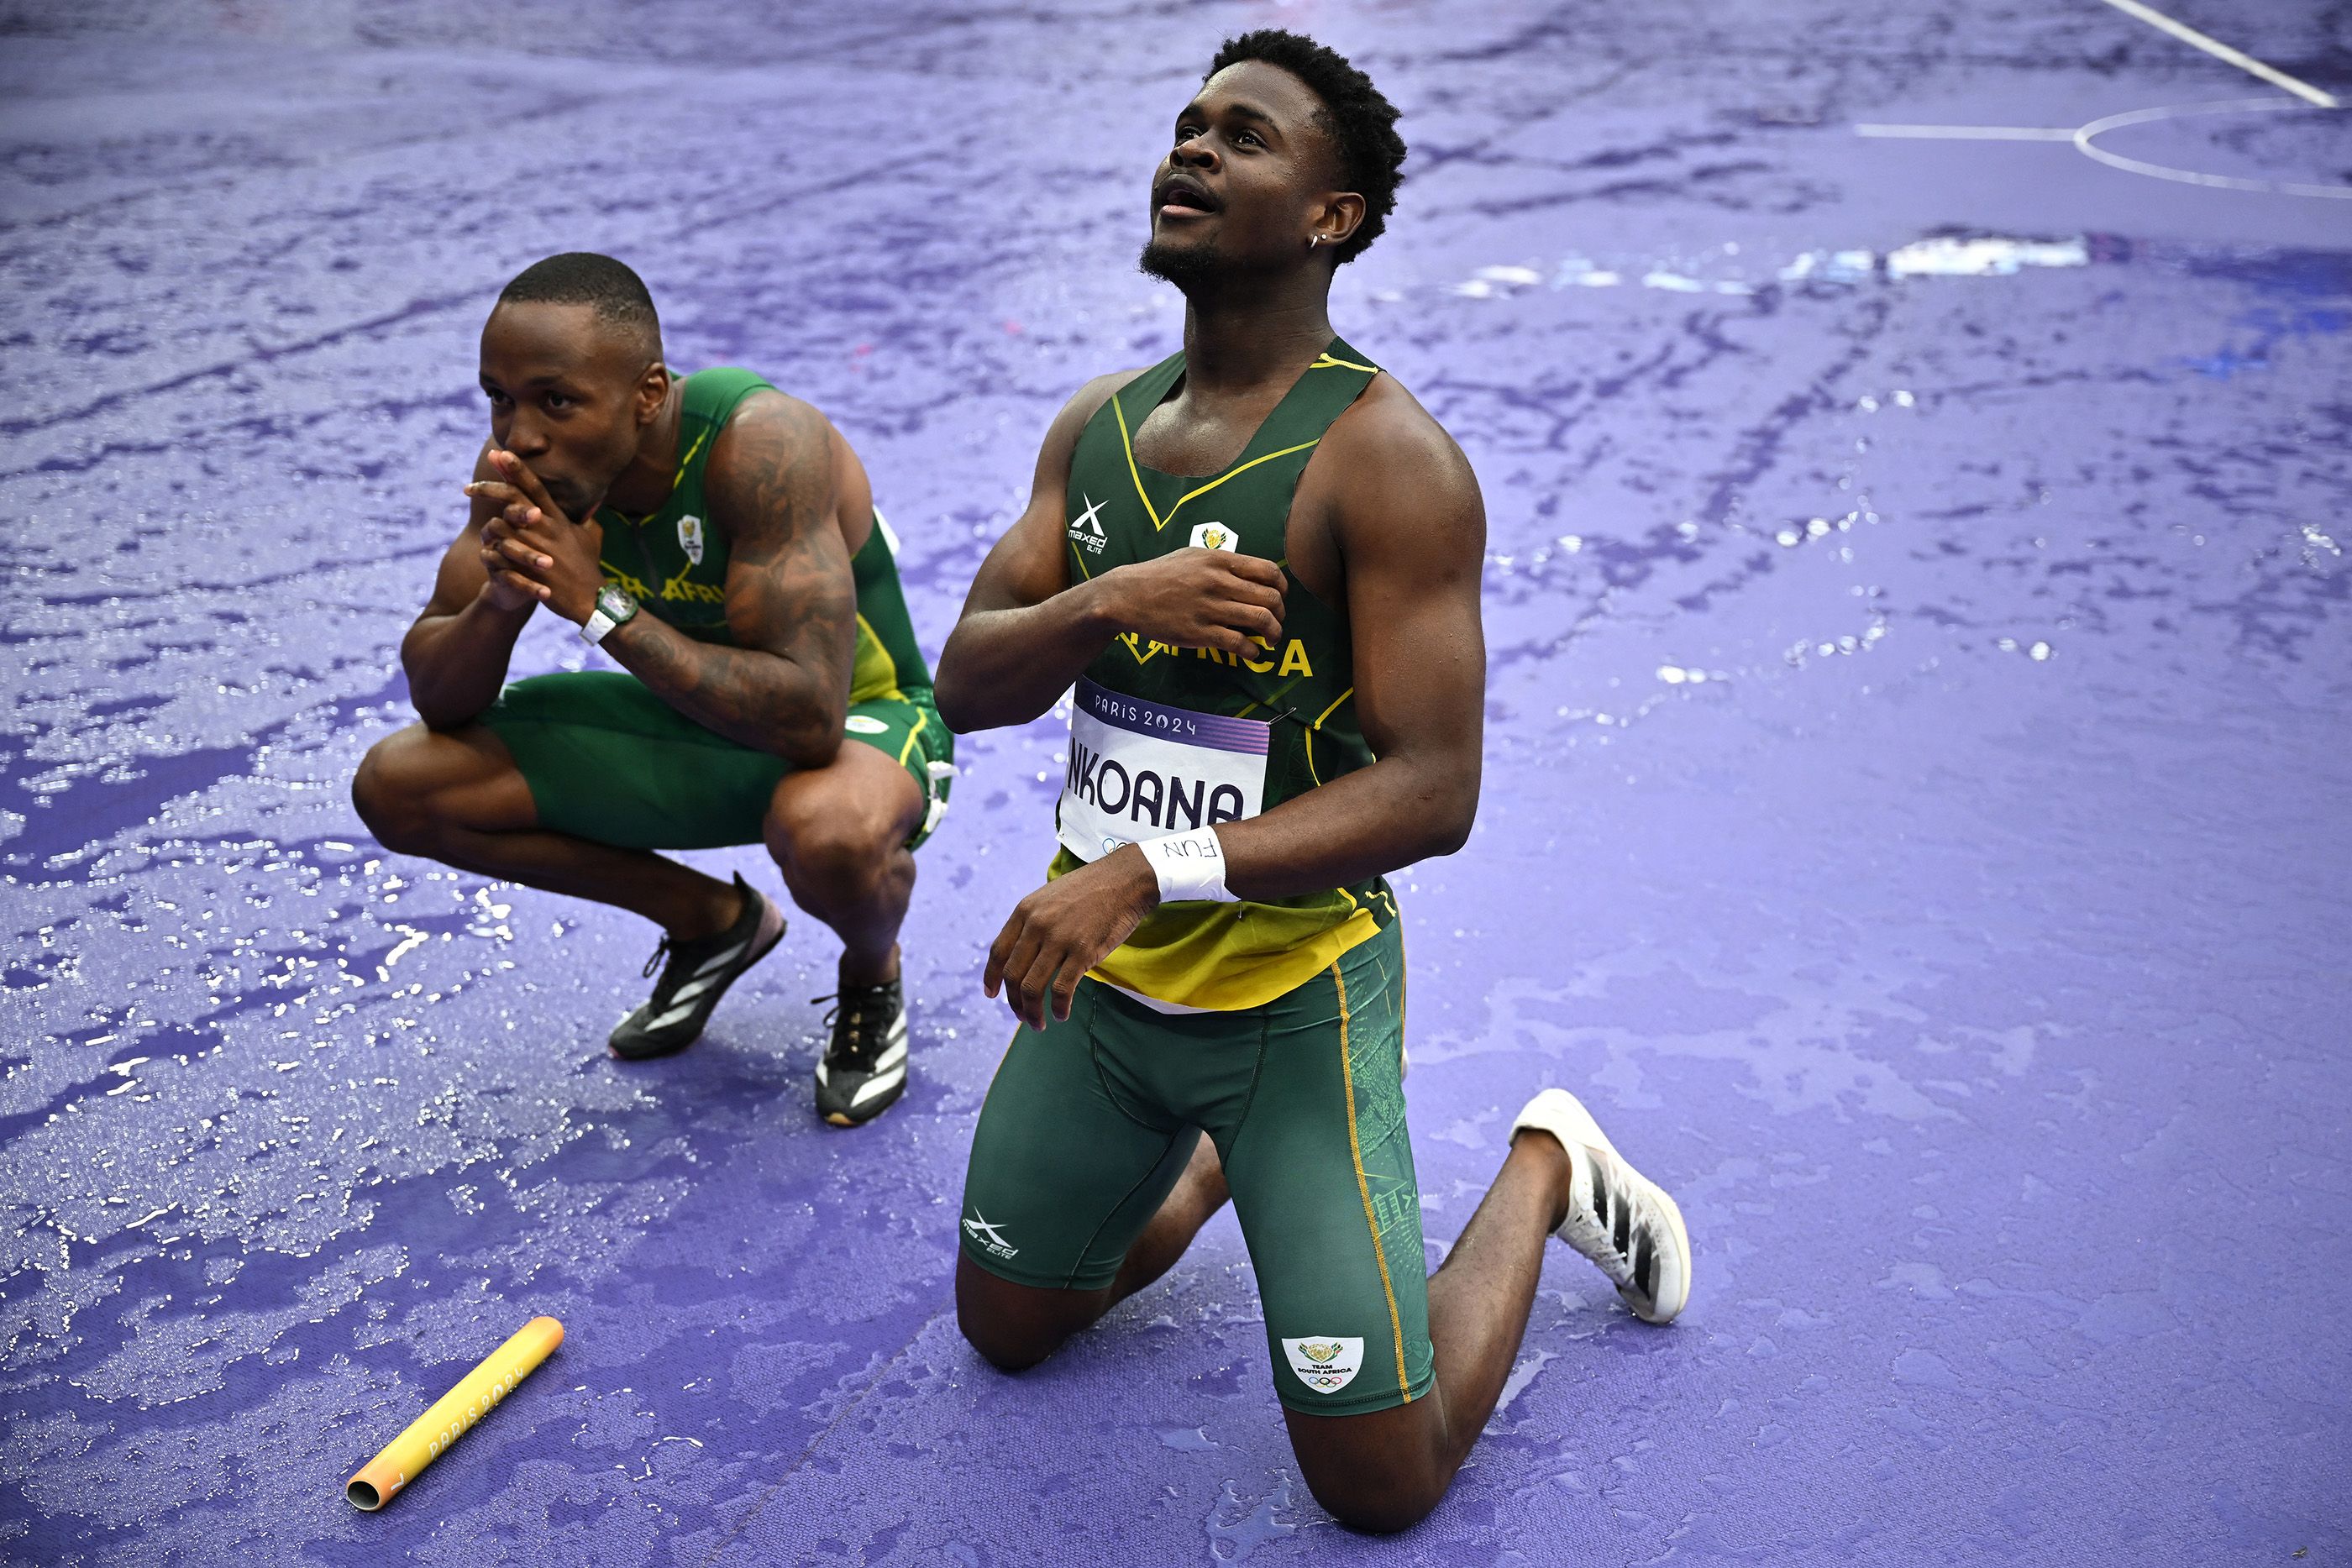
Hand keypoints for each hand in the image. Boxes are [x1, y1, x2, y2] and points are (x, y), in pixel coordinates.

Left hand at [464, 450, 604, 623]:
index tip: (499, 453)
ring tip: (487, 533)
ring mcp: (536, 549)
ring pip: (499, 527)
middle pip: (512, 499)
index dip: (517, 468)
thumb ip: (585, 516)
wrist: (591, 600)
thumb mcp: (590, 537)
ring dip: (490, 527)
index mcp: (558, 519)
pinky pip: (499, 556)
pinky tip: (485, 554)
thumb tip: (590, 501)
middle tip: (468, 487)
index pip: (535, 486)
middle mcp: (546, 529)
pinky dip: (490, 554)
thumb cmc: (588, 567)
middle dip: (488, 488)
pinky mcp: (528, 570)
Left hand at [983, 845, 1159, 1028]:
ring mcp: (1059, 939)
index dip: (991, 977)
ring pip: (1032, 987)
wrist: (1125, 880)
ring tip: (1038, 1023)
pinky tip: (1061, 1015)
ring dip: (1032, 1012)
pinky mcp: (1082, 952)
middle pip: (1013, 974)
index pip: (998, 952)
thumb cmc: (1090, 889)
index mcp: (1025, 911)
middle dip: (1014, 1002)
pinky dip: (1058, 1007)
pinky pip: (1061, 989)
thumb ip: (1033, 923)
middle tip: (1022, 1016)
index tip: (992, 994)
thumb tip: (1022, 956)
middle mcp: (1036, 925)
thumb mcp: (1049, 898)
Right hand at [1096, 548, 1285, 658]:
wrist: (1128, 596)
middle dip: (1281, 613)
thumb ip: (1223, 563)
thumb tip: (1251, 575)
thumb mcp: (1193, 556)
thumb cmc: (1160, 575)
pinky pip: (1239, 644)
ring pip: (1260, 620)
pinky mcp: (1200, 633)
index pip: (1269, 571)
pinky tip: (1251, 653)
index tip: (1280, 597)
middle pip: (1270, 598)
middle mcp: (1219, 582)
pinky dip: (1252, 651)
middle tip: (1277, 621)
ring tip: (1271, 639)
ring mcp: (1210, 608)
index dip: (1282, 587)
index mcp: (1219, 560)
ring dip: (1274, 633)